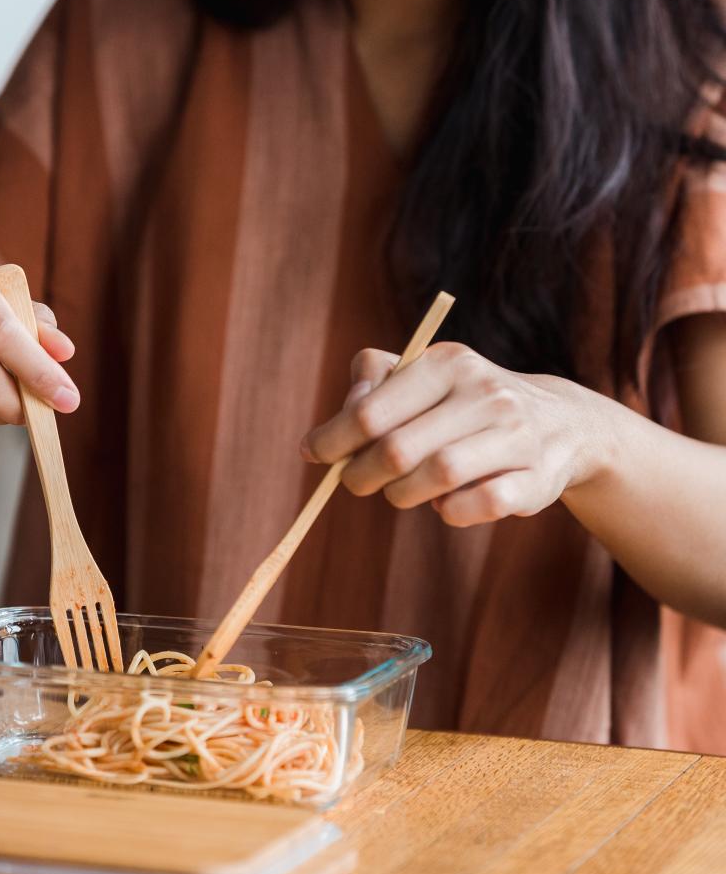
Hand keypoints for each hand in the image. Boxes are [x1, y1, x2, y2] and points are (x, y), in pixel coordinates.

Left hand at [300, 341, 604, 526]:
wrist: (560, 424)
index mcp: (448, 362)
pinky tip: (446, 502)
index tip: (313, 454)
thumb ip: (375, 382)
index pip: (371, 411)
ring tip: (399, 491)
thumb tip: (339, 421)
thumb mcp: (425, 374)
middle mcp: (485, 393)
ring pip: (436, 479)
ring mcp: (515, 436)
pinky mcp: (535, 480)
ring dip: (403, 495)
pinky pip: (475, 506)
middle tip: (353, 482)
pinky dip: (450, 511)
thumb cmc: (466, 401)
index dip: (333, 439)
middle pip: (398, 451)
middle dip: (362, 475)